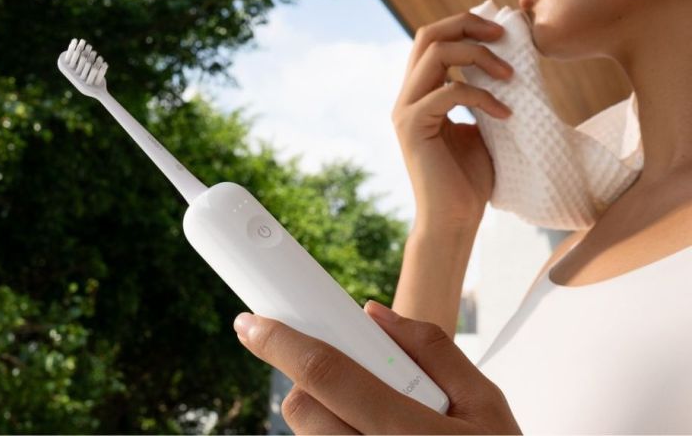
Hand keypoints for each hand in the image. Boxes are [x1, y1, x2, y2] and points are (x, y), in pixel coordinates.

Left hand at [232, 301, 520, 433]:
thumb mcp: (486, 405)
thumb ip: (432, 350)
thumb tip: (373, 313)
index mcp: (413, 433)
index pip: (328, 376)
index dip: (282, 342)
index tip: (250, 322)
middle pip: (303, 411)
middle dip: (308, 383)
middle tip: (344, 379)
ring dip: (325, 419)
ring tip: (374, 423)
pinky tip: (368, 434)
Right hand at [392, 11, 514, 230]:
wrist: (455, 220)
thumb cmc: (469, 180)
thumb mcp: (481, 127)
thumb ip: (480, 96)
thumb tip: (504, 65)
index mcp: (420, 94)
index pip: (433, 40)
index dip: (465, 26)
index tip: (502, 34)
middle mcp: (407, 97)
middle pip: (427, 34)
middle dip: (467, 25)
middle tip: (503, 35)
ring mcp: (406, 111)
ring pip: (435, 54)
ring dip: (478, 55)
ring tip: (509, 75)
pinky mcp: (413, 127)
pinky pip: (449, 91)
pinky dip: (483, 96)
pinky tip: (506, 114)